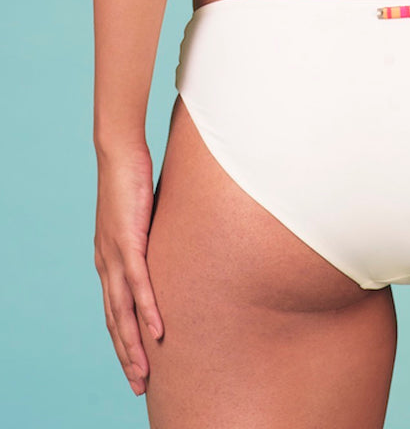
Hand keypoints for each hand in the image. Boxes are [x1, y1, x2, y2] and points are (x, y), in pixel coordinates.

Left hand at [94, 143, 163, 395]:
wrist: (119, 152)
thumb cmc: (133, 178)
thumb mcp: (144, 216)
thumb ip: (153, 235)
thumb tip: (174, 242)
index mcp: (108, 259)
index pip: (113, 309)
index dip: (122, 340)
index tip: (135, 364)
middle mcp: (106, 263)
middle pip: (115, 320)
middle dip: (126, 356)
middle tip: (139, 385)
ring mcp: (115, 254)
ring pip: (123, 311)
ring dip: (133, 346)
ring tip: (144, 373)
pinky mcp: (129, 241)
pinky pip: (139, 284)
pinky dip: (147, 311)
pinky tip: (157, 332)